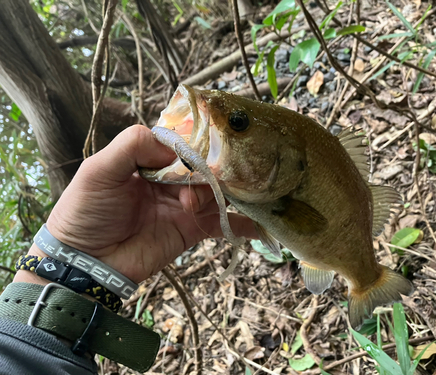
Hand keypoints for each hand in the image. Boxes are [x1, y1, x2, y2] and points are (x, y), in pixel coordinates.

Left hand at [19, 125, 255, 283]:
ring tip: (211, 203)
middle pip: (203, 166)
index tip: (203, 151)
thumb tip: (175, 151)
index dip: (193, 145)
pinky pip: (222, 223)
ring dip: (223, 194)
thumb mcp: (99, 170)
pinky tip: (261, 226)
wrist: (87, 264)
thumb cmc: (86, 212)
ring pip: (215, 191)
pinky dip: (243, 225)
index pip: (180, 144)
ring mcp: (183, 204)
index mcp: (148, 160)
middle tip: (205, 184)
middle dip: (208, 172)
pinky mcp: (192, 230)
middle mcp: (169, 179)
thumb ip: (133, 146)